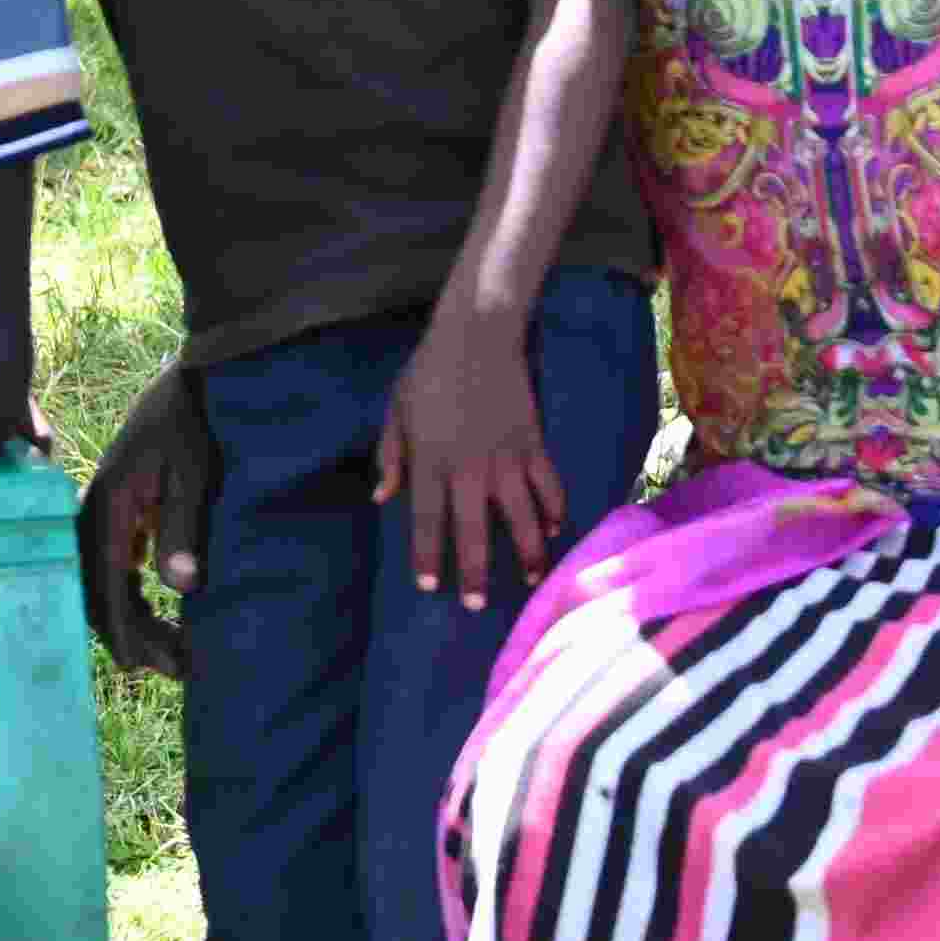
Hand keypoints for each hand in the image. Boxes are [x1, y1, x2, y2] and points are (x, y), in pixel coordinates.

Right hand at [78, 374, 214, 679]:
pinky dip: (133, 599)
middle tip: (176, 666)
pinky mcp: (118, 515)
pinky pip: (113, 569)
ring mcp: (102, 516)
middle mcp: (95, 515)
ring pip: (104, 585)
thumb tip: (179, 586)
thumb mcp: (195, 472)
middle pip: (97, 594)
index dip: (123, 630)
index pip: (106, 583)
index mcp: (109, 506)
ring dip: (133, 621)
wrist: (190, 383)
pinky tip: (162, 618)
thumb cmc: (196, 422)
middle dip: (131, 636)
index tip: (142, 666)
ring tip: (174, 652)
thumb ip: (184, 525)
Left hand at [377, 303, 563, 608]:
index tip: (430, 586)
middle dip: (477, 570)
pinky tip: (556, 528)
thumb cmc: (429, 372)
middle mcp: (469, 468)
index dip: (429, 556)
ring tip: (533, 579)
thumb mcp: (395, 411)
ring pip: (521, 515)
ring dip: (529, 550)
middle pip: (475, 530)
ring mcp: (506, 457)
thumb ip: (390, 456)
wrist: (477, 334)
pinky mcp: (533, 442)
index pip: (428, 520)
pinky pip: (548, 483)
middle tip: (478, 606)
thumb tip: (383, 497)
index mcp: (431, 461)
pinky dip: (555, 507)